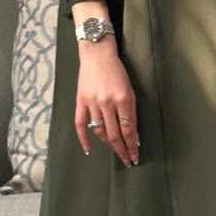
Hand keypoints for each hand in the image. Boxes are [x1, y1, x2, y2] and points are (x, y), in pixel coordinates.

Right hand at [75, 37, 139, 166]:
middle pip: (115, 134)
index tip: (135, 155)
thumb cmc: (117, 71)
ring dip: (109, 145)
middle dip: (123, 150)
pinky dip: (83, 139)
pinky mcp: (80, 101)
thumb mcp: (130, 90)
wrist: (97, 54)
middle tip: (128, 161)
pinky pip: (80, 124)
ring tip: (116, 153)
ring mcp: (92, 103)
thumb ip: (132, 112)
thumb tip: (134, 135)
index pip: (129, 129)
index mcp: (123, 99)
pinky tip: (88, 149)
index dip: (132, 145)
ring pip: (100, 131)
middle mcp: (107, 103)